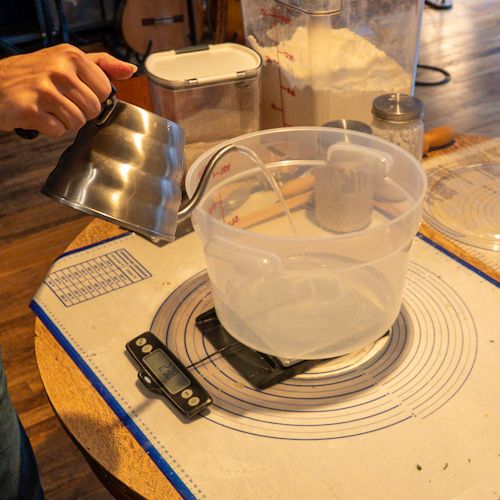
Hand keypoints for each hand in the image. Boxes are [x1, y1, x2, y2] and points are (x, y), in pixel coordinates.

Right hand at [0, 44, 136, 136]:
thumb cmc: (34, 74)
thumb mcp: (67, 60)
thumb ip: (102, 65)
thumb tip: (131, 70)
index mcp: (72, 56)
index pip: (105, 91)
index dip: (93, 97)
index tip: (76, 92)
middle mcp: (59, 69)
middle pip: (93, 109)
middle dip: (80, 112)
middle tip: (60, 102)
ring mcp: (44, 89)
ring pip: (78, 122)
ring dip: (65, 122)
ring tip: (49, 109)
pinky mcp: (30, 110)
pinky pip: (58, 131)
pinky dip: (49, 129)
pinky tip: (38, 115)